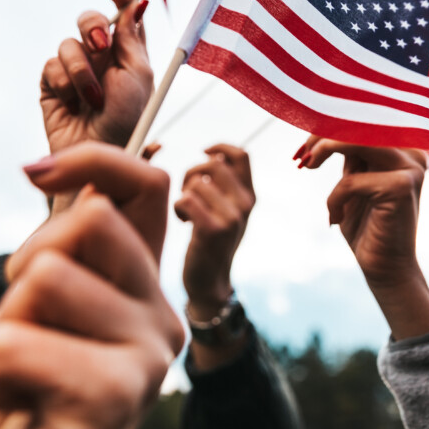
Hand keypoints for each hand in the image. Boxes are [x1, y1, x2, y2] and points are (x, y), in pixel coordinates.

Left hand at [0, 144, 183, 428]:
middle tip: (22, 326)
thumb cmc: (15, 396)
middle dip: (24, 265)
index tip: (34, 176)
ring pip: (46, 278)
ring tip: (21, 377)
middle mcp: (160, 317)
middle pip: (86, 221)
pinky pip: (16, 342)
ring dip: (3, 328)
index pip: (146, 187)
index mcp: (142, 287)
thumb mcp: (33, 304)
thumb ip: (63, 244)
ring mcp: (148, 359)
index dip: (94, 159)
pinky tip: (13, 405)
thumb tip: (59, 171)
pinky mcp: (117, 400)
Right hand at [40, 0, 152, 155]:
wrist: (97, 152)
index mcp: (127, 54)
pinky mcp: (52, 85)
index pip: (123, 16)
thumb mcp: (138, 75)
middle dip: (93, 27)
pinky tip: (73, 105)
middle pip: (90, 20)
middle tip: (100, 45)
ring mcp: (75, 71)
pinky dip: (64, 84)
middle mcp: (101, 59)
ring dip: (81, 71)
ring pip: (68, 44)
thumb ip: (132, 38)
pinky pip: (51, 65)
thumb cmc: (126, 118)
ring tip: (92, 99)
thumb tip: (137, 3)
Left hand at [174, 144, 254, 314]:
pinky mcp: (213, 231)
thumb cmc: (211, 241)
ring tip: (186, 212)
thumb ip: (225, 185)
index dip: (220, 146)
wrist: (210, 282)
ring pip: (196, 183)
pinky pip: (187, 199)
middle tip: (187, 192)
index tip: (204, 153)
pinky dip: (178, 208)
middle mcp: (245, 204)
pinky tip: (184, 222)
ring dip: (182, 194)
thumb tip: (212, 155)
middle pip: (213, 164)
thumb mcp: (227, 211)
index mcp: (250, 195)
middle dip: (192, 173)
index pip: (242, 154)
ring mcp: (232, 218)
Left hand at [297, 136, 428, 339]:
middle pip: (359, 123)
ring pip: (356, 141)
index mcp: (403, 148)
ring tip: (307, 166)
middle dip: (321, 134)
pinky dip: (335, 198)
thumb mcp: (353, 181)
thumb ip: (350, 153)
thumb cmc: (366, 226)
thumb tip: (323, 124)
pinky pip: (352, 181)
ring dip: (323, 150)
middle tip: (300, 156)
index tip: (302, 145)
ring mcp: (411, 168)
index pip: (362, 121)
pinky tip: (336, 218)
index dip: (328, 125)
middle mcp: (412, 153)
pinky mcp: (402, 186)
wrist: (384, 268)